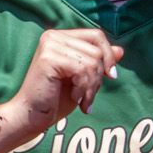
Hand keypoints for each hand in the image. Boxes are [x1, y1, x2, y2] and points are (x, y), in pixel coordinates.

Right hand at [6, 27, 122, 135]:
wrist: (32, 117)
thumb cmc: (55, 99)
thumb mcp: (83, 79)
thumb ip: (98, 63)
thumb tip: (121, 50)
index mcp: (60, 37)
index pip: (96, 35)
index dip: (109, 55)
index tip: (111, 76)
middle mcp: (53, 36)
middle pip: (97, 50)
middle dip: (98, 78)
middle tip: (88, 97)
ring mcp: (49, 45)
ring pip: (92, 61)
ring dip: (92, 87)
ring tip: (82, 101)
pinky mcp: (48, 58)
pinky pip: (82, 70)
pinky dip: (83, 88)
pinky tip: (74, 99)